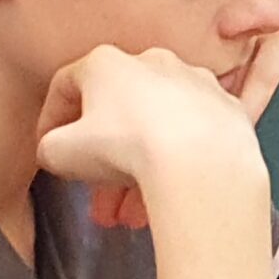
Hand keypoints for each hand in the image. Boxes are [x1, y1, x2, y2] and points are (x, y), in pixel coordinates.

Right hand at [36, 46, 261, 223]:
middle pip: (119, 115)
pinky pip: (194, 139)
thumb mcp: (60, 152)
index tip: (48, 144)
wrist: (203, 162)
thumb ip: (50, 146)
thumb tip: (58, 150)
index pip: (67, 85)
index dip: (52, 118)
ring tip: (128, 216)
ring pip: (158, 131)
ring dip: (139, 173)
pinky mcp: (229, 111)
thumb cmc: (127, 147)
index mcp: (108, 63)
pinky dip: (179, 166)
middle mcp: (156, 63)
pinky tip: (165, 199)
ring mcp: (198, 85)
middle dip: (103, 162)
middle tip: (95, 195)